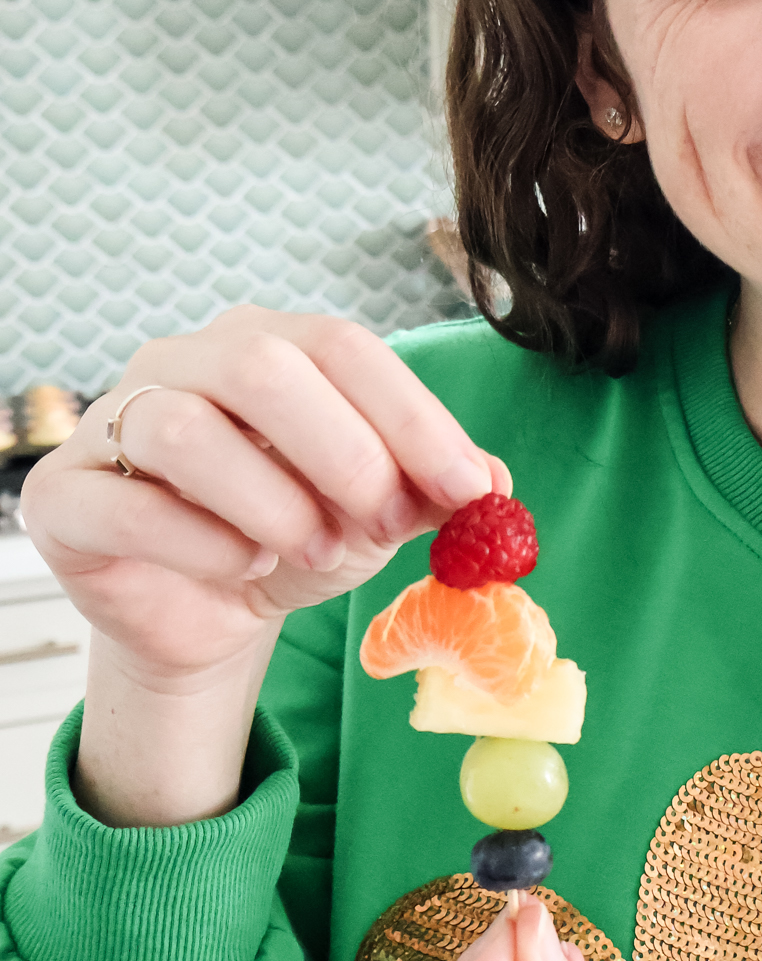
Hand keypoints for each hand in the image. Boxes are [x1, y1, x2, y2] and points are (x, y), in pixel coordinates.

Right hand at [23, 306, 505, 683]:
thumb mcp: (379, 511)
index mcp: (268, 344)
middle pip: (265, 367)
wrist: (209, 616)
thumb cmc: (294, 536)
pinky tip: (243, 568)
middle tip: (385, 524)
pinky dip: (204, 546)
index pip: (345, 347)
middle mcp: (185, 361)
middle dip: (345, 454)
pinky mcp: (66, 496)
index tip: (472, 488)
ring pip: (186, 429)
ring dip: (272, 503)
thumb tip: (495, 486)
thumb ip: (435, 490)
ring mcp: (114, 421)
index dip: (414, 419)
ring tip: (312, 552)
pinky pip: (129, 505)